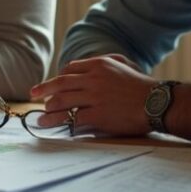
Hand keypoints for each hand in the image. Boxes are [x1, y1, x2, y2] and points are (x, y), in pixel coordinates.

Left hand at [29, 55, 156, 135]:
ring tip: (41, 119)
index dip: (57, 78)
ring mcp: (94, 98)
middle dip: (43, 90)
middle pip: (60, 84)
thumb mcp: (123, 65)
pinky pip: (73, 120)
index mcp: (99, 65)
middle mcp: (93, 79)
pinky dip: (63, 124)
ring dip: (48, 112)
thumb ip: (104, 62)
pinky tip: (57, 129)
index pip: (69, 69)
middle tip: (33, 96)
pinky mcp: (97, 115)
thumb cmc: (142, 86)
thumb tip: (86, 67)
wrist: (157, 102)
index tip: (50, 86)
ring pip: (62, 103)